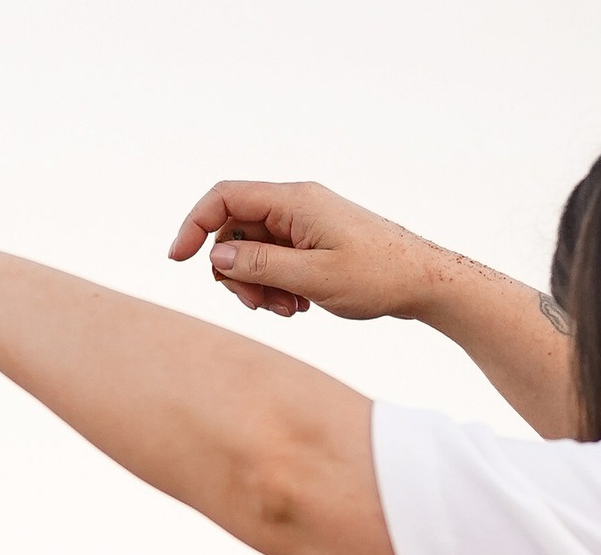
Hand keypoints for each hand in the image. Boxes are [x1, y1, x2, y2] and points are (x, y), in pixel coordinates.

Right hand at [167, 180, 437, 323]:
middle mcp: (296, 204)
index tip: (177, 260)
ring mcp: (305, 222)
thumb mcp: (312, 279)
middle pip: (236, 230)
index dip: (194, 225)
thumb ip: (260, 266)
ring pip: (254, 250)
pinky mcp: (313, 241)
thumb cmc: (376, 275)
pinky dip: (276, 286)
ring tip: (287, 311)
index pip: (225, 198)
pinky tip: (299, 307)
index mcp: (294, 201)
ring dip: (257, 285)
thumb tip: (216, 258)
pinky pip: (276, 260)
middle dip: (234, 272)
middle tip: (256, 306)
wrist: (422, 281)